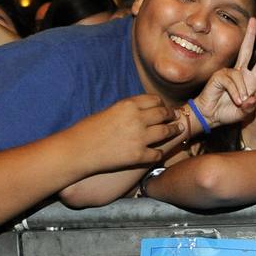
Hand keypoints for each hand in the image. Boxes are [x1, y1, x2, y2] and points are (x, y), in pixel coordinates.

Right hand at [69, 95, 184, 174]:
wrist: (77, 150)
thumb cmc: (87, 130)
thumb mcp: (108, 111)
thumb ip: (126, 110)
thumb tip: (140, 112)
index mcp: (128, 105)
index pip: (154, 100)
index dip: (161, 104)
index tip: (164, 107)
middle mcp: (137, 119)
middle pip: (163, 114)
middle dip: (171, 115)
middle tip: (176, 117)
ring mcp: (140, 138)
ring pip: (166, 132)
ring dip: (173, 131)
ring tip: (178, 130)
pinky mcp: (138, 155)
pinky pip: (157, 153)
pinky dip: (159, 153)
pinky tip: (159, 152)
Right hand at [190, 17, 255, 129]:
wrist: (211, 116)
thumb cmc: (227, 113)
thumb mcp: (244, 112)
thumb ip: (250, 108)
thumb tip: (252, 99)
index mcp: (250, 80)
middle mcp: (240, 73)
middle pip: (246, 50)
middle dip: (251, 35)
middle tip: (254, 20)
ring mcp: (229, 73)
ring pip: (241, 78)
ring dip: (242, 92)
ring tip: (238, 102)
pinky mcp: (219, 75)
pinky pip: (232, 81)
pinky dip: (235, 92)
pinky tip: (234, 100)